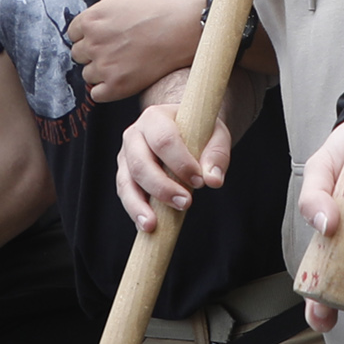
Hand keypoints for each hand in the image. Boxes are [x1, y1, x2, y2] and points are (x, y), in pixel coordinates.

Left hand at [66, 0, 206, 106]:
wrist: (190, 26)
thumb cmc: (164, 8)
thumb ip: (105, 7)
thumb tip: (98, 17)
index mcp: (92, 19)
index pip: (74, 33)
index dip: (89, 35)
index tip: (101, 38)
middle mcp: (94, 42)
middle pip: (79, 55)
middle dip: (94, 53)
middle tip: (116, 51)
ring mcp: (105, 65)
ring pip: (88, 75)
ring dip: (102, 72)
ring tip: (124, 65)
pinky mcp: (117, 85)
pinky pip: (97, 94)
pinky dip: (107, 90)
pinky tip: (123, 80)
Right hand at [118, 101, 231, 235]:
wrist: (185, 130)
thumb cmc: (200, 131)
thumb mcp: (216, 135)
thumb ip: (217, 154)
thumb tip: (213, 180)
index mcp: (155, 117)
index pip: (164, 140)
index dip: (181, 163)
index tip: (200, 181)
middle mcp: (134, 134)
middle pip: (140, 162)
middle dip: (162, 187)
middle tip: (186, 203)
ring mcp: (126, 155)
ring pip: (126, 181)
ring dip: (139, 205)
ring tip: (152, 225)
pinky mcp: (125, 174)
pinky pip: (125, 193)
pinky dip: (135, 210)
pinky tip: (147, 225)